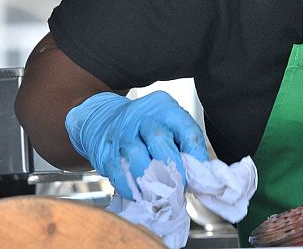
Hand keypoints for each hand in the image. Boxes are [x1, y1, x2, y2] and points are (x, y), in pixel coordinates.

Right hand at [65, 90, 208, 198]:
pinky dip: (134, 189)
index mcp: (164, 107)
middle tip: (180, 187)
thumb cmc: (144, 126)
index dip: (196, 156)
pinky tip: (142, 194)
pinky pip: (120, 175)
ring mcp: (122, 134)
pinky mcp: (106, 154)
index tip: (199, 175)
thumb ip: (183, 143)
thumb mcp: (167, 123)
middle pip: (161, 141)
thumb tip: (199, 173)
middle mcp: (142, 117)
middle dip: (174, 169)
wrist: (103, 119)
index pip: (187, 130)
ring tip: (163, 195)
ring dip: (153, 182)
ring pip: (138, 157)